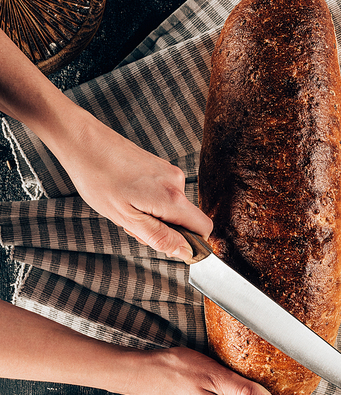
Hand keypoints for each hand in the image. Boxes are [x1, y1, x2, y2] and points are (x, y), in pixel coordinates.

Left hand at [0, 29, 210, 259]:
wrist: (83, 142)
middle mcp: (177, 182)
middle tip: (131, 222)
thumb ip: (161, 237)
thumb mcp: (127, 218)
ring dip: (152, 215)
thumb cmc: (98, 179)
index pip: (204, 229)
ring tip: (124, 205)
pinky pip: (163, 194)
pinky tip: (125, 194)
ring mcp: (169, 171)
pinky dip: (148, 201)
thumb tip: (187, 252)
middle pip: (186, 220)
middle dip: (164, 229)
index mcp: (172, 198)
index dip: (192, 243)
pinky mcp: (160, 166)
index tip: (166, 244)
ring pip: (172, 208)